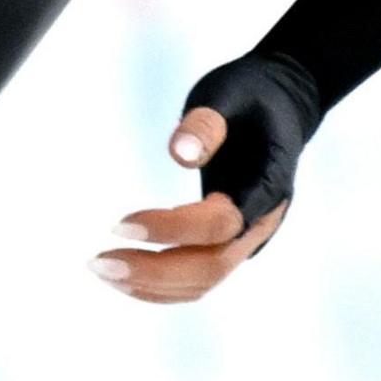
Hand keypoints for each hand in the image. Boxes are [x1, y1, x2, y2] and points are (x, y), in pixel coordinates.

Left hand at [95, 116, 289, 301]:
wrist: (282, 110)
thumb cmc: (250, 97)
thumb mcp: (228, 94)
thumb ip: (206, 123)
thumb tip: (181, 153)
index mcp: (268, 185)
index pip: (220, 224)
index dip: (172, 229)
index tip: (119, 224)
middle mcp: (262, 222)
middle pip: (212, 266)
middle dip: (154, 271)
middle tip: (98, 263)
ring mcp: (249, 238)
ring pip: (205, 281)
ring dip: (153, 284)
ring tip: (102, 269)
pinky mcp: (232, 244)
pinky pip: (200, 279)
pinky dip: (162, 286)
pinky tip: (124, 277)